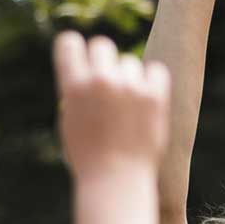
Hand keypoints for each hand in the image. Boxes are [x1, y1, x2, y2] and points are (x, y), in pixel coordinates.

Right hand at [54, 33, 169, 172]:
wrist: (117, 181)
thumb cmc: (88, 157)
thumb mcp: (70, 121)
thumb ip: (76, 91)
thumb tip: (86, 69)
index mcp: (73, 86)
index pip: (69, 42)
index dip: (75, 50)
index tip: (81, 60)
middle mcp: (100, 80)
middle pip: (102, 46)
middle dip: (103, 61)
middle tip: (107, 82)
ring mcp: (129, 87)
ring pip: (129, 62)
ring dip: (128, 77)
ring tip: (127, 106)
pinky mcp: (154, 96)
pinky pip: (155, 70)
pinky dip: (152, 81)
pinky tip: (146, 99)